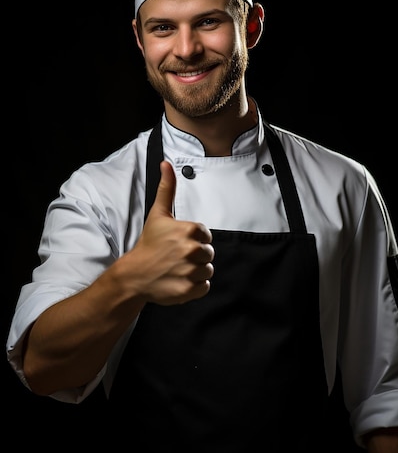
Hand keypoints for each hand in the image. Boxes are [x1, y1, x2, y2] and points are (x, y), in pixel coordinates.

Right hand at [123, 160, 214, 304]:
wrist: (134, 274)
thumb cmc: (148, 243)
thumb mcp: (158, 213)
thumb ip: (167, 188)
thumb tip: (166, 163)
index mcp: (189, 230)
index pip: (205, 235)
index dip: (193, 239)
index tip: (177, 243)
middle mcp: (192, 250)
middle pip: (208, 253)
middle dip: (195, 256)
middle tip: (175, 257)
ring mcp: (191, 271)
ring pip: (208, 270)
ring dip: (196, 271)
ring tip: (177, 269)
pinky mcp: (190, 289)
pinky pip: (205, 286)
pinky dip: (195, 286)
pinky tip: (179, 280)